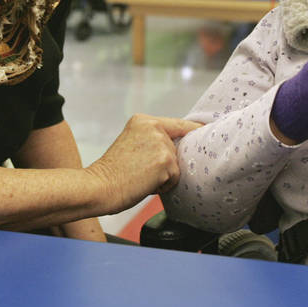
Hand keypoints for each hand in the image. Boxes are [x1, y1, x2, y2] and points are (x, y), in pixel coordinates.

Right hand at [87, 114, 201, 212]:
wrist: (100, 186)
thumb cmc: (113, 172)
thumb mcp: (132, 143)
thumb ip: (152, 139)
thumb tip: (176, 148)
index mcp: (143, 120)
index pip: (177, 123)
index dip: (194, 130)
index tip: (207, 130)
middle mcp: (153, 127)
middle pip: (177, 147)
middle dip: (166, 163)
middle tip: (142, 170)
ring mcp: (160, 143)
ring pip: (176, 163)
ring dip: (164, 175)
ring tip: (141, 176)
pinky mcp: (166, 161)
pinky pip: (175, 177)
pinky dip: (163, 185)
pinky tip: (145, 183)